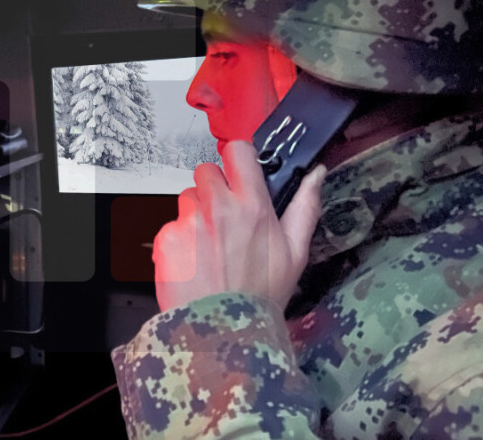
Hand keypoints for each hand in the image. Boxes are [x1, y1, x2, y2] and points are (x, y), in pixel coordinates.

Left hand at [153, 141, 325, 311]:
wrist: (223, 331)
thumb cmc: (260, 295)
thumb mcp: (295, 253)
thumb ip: (304, 206)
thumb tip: (315, 174)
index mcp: (252, 206)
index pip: (238, 151)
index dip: (238, 158)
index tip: (239, 170)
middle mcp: (218, 208)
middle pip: (207, 172)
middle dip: (214, 188)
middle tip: (224, 217)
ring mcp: (189, 222)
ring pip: (187, 198)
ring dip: (196, 213)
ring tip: (210, 246)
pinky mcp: (167, 238)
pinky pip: (171, 225)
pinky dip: (179, 239)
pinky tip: (194, 261)